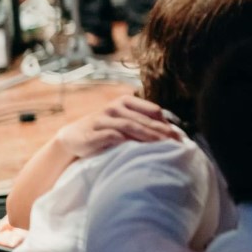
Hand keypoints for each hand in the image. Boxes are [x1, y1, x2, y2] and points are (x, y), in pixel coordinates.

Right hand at [55, 96, 177, 158]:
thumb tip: (172, 132)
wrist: (72, 138)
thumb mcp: (123, 121)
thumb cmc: (105, 130)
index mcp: (126, 102)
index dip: (167, 123)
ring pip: (130, 126)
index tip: (179, 137)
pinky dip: (126, 141)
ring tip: (163, 147)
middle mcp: (115, 107)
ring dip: (148, 137)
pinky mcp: (92, 133)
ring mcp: (103, 119)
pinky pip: (112, 136)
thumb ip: (142, 121)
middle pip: (144, 120)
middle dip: (162, 132)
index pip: (153, 110)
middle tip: (177, 144)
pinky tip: (138, 149)